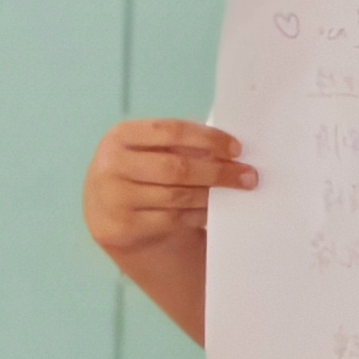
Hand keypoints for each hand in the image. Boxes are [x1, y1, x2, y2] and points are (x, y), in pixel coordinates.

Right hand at [85, 119, 250, 259]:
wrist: (109, 216)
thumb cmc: (142, 174)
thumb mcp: (150, 152)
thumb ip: (182, 146)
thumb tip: (230, 151)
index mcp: (119, 136)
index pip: (170, 130)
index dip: (207, 138)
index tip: (237, 148)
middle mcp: (111, 166)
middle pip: (176, 167)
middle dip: (217, 171)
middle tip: (249, 175)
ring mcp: (114, 199)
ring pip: (176, 196)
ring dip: (211, 194)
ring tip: (237, 190)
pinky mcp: (122, 228)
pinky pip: (172, 219)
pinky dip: (197, 214)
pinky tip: (212, 210)